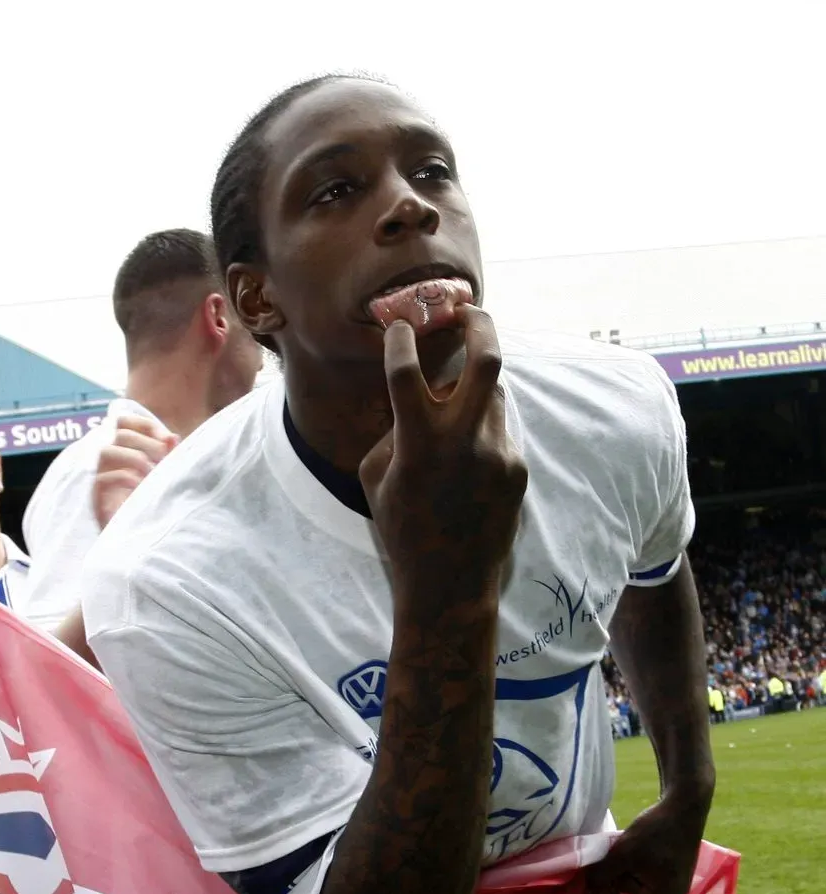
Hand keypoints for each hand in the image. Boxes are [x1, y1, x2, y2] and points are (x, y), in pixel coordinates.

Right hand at [92, 416, 178, 529]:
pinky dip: (125, 478)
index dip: (146, 425)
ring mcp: (100, 479)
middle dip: (146, 443)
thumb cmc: (152, 504)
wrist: (139, 542)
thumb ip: (167, 457)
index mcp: (124, 450)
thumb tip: (173, 437)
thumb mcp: (164, 476)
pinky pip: (102, 479)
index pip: (123, 422)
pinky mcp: (96, 499)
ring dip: (135, 458)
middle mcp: (109, 461)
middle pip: (118, 433)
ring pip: (106, 452)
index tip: (169, 440)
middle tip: (164, 459)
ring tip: (152, 473)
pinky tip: (140, 487)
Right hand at [359, 306, 527, 594]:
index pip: (408, 371)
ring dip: (475, 385)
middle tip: (469, 310)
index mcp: (418, 443)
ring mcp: (498, 453)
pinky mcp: (517, 467)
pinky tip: (467, 456)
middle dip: (479, 324)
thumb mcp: (376, 478)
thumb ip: (395, 431)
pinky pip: (499, 427)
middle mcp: (464, 441)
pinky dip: (481, 426)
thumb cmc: (402, 530)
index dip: (403, 339)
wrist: (450, 583)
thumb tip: (416, 401)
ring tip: (455, 403)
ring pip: (494, 392)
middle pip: (487, 359)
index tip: (401, 327)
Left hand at [585, 792, 710, 893]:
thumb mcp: (623, 853)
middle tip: (606, 863)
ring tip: (619, 855)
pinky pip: (644, 883)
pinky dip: (632, 871)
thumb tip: (588, 892)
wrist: (683, 809)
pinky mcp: (671, 878)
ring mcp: (672, 891)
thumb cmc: (655, 832)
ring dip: (621, 877)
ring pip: (633, 892)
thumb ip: (603, 875)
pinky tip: (629, 854)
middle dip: (612, 887)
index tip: (595, 879)